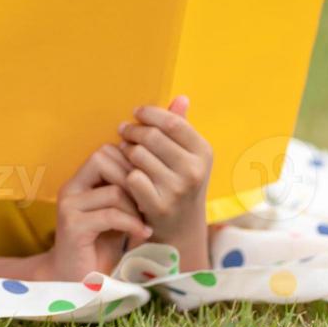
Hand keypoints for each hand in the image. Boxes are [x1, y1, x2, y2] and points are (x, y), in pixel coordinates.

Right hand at [46, 147, 150, 281]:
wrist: (78, 281)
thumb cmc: (100, 246)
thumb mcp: (117, 213)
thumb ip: (126, 192)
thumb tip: (154, 170)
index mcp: (79, 181)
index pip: (105, 151)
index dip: (130, 162)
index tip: (147, 186)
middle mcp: (70, 189)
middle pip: (105, 160)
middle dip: (134, 180)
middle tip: (148, 202)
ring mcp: (69, 207)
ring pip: (113, 189)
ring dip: (136, 207)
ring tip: (145, 221)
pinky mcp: (73, 227)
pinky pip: (110, 215)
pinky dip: (132, 224)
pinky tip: (143, 233)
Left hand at [117, 96, 212, 269]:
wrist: (180, 229)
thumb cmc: (180, 183)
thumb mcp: (188, 156)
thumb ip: (182, 126)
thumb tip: (181, 97)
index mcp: (204, 152)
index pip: (172, 122)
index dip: (150, 114)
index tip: (136, 113)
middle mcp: (194, 170)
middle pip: (152, 136)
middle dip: (133, 131)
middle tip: (123, 131)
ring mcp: (177, 190)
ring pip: (138, 155)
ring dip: (126, 151)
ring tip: (125, 152)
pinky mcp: (159, 206)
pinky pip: (131, 178)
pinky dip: (124, 173)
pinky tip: (123, 173)